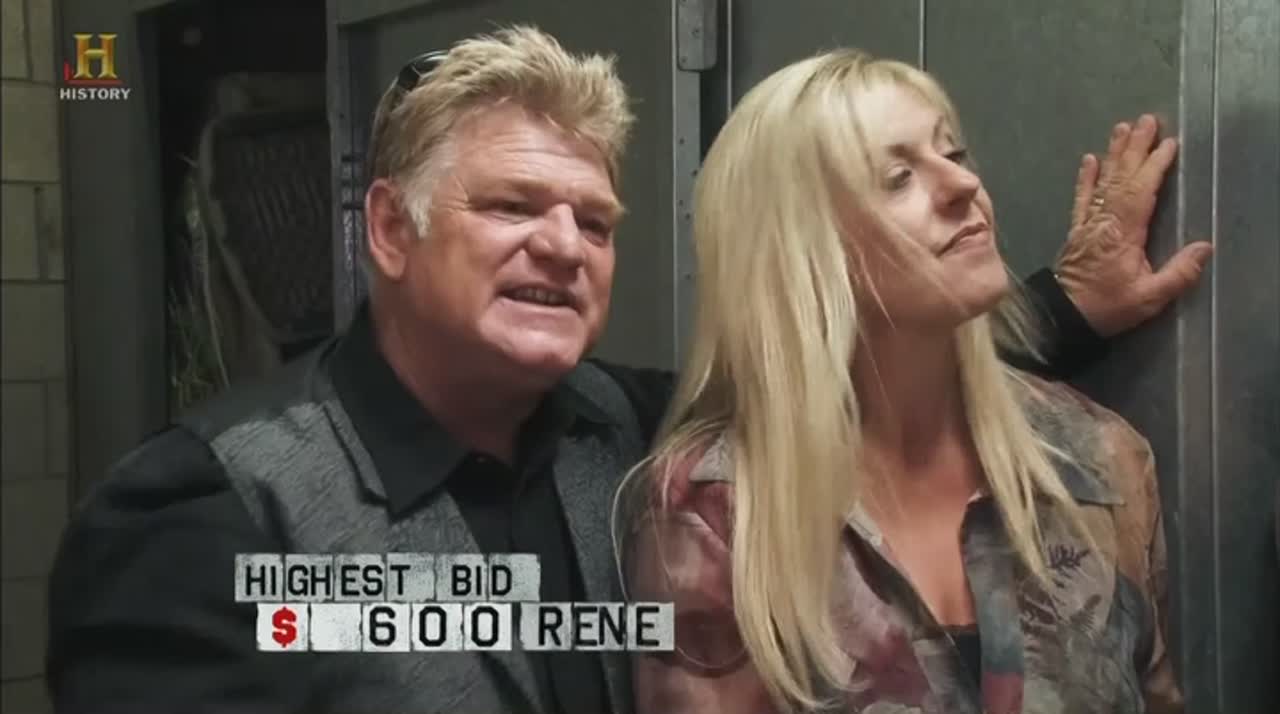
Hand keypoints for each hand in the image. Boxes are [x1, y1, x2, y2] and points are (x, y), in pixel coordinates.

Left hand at [1056, 114, 1212, 337]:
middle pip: (1122, 178)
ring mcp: (1087, 224)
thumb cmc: (1107, 307)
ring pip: (1103, 182)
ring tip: (1123, 128)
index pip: (1141, 191)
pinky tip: (1090, 159)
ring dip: (1114, 154)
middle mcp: (1104, 221)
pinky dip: (1086, 178)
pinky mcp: (1076, 231)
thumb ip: (1177, 274)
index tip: (1169, 145)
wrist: (1061, 317)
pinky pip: (1081, 198)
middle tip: (1146, 121)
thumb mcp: (1148, 298)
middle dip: (1135, 148)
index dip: (1155, 166)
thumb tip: (1204, 247)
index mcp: (1124, 233)